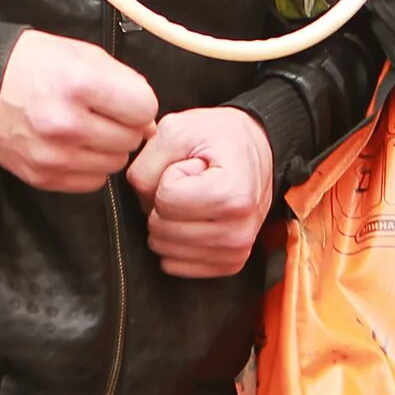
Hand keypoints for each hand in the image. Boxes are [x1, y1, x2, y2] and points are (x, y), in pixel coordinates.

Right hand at [0, 33, 157, 192]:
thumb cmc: (36, 64)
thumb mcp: (83, 54)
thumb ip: (124, 83)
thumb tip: (149, 121)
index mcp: (78, 84)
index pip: (143, 109)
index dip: (138, 103)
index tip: (124, 99)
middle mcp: (66, 124)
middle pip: (130, 139)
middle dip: (124, 126)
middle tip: (102, 113)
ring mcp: (53, 155)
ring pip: (114, 164)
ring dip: (108, 148)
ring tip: (87, 129)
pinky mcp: (42, 176)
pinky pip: (92, 182)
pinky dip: (90, 166)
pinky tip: (74, 147)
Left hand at [126, 107, 273, 278]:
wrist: (253, 150)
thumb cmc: (218, 137)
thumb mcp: (177, 130)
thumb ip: (146, 162)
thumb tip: (141, 198)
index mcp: (233, 195)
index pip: (165, 199)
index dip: (168, 176)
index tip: (192, 166)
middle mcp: (239, 230)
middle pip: (161, 228)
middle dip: (164, 202)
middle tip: (191, 183)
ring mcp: (236, 251)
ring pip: (164, 249)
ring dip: (169, 222)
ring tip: (195, 199)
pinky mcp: (229, 264)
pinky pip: (174, 265)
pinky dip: (175, 242)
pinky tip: (197, 219)